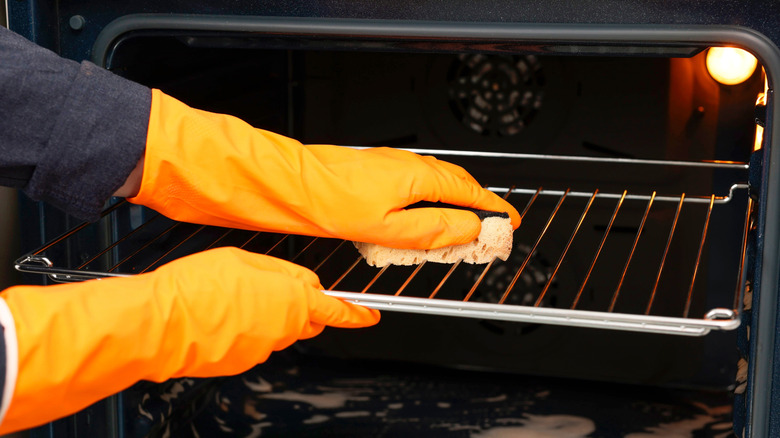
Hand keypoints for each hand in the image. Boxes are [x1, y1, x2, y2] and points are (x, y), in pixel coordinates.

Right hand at [0, 247, 377, 432]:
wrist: (160, 323)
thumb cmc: (197, 286)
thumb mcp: (246, 259)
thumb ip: (284, 272)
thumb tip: (305, 282)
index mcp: (292, 300)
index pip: (336, 311)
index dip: (357, 314)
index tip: (370, 316)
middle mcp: (283, 329)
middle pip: (307, 320)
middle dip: (303, 308)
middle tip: (274, 291)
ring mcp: (262, 350)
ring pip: (278, 331)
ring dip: (267, 316)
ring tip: (233, 298)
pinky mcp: (241, 363)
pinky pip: (255, 344)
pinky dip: (246, 331)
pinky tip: (222, 316)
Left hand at [127, 89, 519, 249]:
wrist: (295, 185)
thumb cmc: (332, 203)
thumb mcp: (389, 229)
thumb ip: (433, 230)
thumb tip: (469, 229)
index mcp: (419, 177)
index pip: (470, 192)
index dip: (493, 208)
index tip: (509, 221)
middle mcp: (411, 165)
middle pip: (458, 183)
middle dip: (479, 204)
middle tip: (490, 227)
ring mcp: (395, 164)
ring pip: (439, 182)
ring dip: (457, 201)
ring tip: (462, 226)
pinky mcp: (380, 169)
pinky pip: (420, 182)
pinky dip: (434, 199)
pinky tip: (424, 214)